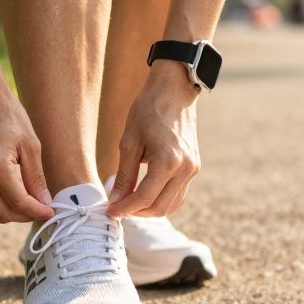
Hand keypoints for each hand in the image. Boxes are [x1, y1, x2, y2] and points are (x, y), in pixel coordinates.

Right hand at [0, 86, 53, 222]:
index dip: (37, 212)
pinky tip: (12, 192)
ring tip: (30, 202)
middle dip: (25, 216)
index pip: (19, 202)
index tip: (51, 212)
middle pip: (3, 213)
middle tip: (42, 209)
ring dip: (11, 212)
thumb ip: (35, 177)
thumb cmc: (7, 114)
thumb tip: (44, 202)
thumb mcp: (30, 144)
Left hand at [108, 63, 200, 217]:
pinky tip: (143, 193)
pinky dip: (161, 199)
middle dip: (136, 212)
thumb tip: (115, 200)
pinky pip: (177, 194)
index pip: (144, 198)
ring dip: (149, 209)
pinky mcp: (194, 167)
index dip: (124, 208)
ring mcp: (192, 169)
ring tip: (129, 203)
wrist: (174, 91)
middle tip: (117, 208)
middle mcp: (185, 169)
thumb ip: (124, 175)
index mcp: (168, 162)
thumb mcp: (129, 142)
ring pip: (171, 205)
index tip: (109, 211)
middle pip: (159, 207)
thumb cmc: (148, 110)